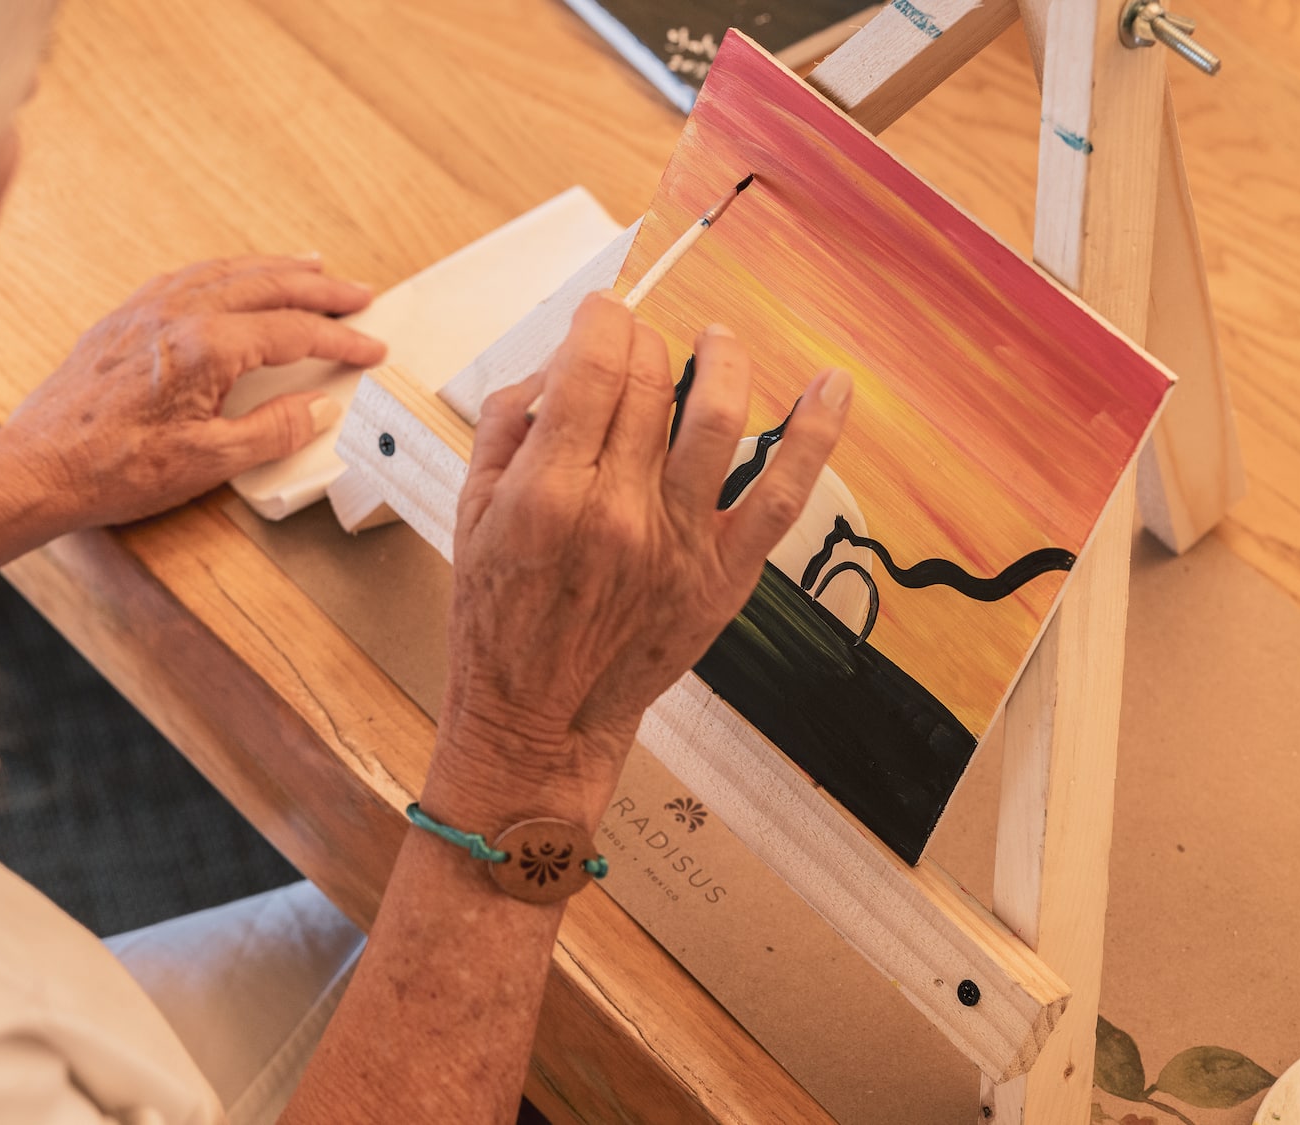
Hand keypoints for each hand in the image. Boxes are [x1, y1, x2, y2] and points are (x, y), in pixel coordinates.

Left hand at [0, 255, 387, 529]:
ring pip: (227, 271)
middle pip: (268, 286)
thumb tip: (317, 407)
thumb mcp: (208, 461)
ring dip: (275, 268)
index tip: (371, 348)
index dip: (339, 340)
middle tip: (359, 294)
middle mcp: (177, 313)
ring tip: (310, 266)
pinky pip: (187, 276)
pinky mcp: (124, 318)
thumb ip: (272, 431)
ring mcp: (147, 309)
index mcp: (205, 346)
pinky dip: (226, 270)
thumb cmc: (113, 469)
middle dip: (320, 288)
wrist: (38, 467)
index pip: (292, 332)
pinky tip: (235, 276)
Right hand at [429, 293, 850, 823]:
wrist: (539, 718)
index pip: (593, 364)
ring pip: (717, 415)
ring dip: (722, 358)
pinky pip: (783, 493)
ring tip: (715, 342)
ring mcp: (678, 542)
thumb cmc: (502, 624)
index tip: (600, 317)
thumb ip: (505, 430)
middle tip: (635, 343)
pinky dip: (815, 434)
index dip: (601, 320)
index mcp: (547, 493)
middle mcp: (617, 511)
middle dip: (643, 340)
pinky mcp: (724, 574)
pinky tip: (830, 386)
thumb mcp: (469, 516)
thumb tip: (552, 369)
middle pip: (649, 380)